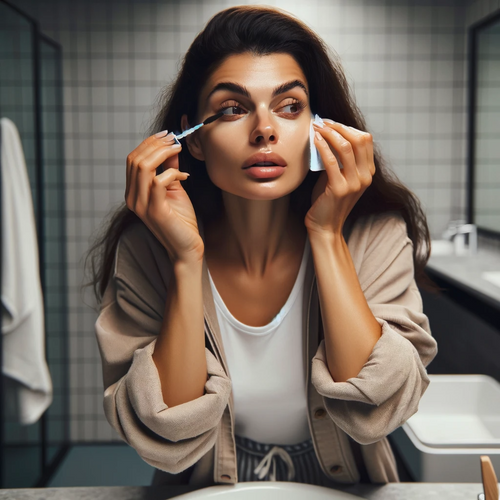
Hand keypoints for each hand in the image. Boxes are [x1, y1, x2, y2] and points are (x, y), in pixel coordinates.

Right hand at [125, 131, 203, 264]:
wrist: (186, 248)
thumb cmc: (181, 221)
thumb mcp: (174, 189)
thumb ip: (170, 169)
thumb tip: (171, 147)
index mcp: (133, 192)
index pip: (133, 159)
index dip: (149, 143)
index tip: (167, 135)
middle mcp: (132, 198)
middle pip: (136, 160)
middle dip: (156, 145)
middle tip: (175, 140)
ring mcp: (141, 205)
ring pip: (143, 167)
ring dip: (163, 154)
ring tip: (178, 150)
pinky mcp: (155, 211)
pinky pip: (158, 182)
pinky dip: (172, 173)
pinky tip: (185, 177)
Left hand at [304, 120, 375, 235]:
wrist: (325, 226)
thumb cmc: (328, 201)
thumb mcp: (339, 177)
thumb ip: (339, 160)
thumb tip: (327, 136)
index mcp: (368, 172)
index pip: (365, 140)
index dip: (347, 127)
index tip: (331, 123)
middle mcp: (365, 177)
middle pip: (358, 140)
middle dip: (338, 127)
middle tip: (322, 122)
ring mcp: (354, 183)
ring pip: (346, 147)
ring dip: (329, 133)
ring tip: (316, 128)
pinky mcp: (339, 189)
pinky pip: (331, 161)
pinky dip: (322, 146)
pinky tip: (314, 140)